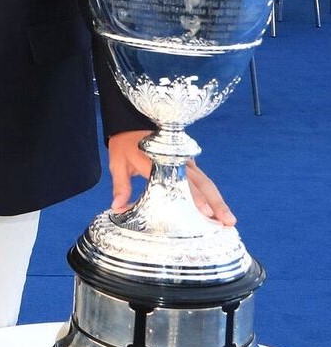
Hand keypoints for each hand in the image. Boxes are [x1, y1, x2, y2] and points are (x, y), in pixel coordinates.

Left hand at [107, 129, 235, 225]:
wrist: (131, 125)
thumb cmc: (125, 146)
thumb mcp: (117, 164)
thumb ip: (121, 186)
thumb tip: (117, 208)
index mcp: (155, 159)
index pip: (176, 178)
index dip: (191, 194)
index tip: (203, 209)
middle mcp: (175, 159)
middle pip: (198, 182)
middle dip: (213, 202)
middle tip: (226, 220)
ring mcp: (184, 160)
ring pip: (205, 181)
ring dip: (218, 200)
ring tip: (229, 220)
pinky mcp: (189, 162)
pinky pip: (203, 179)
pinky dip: (213, 194)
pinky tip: (221, 210)